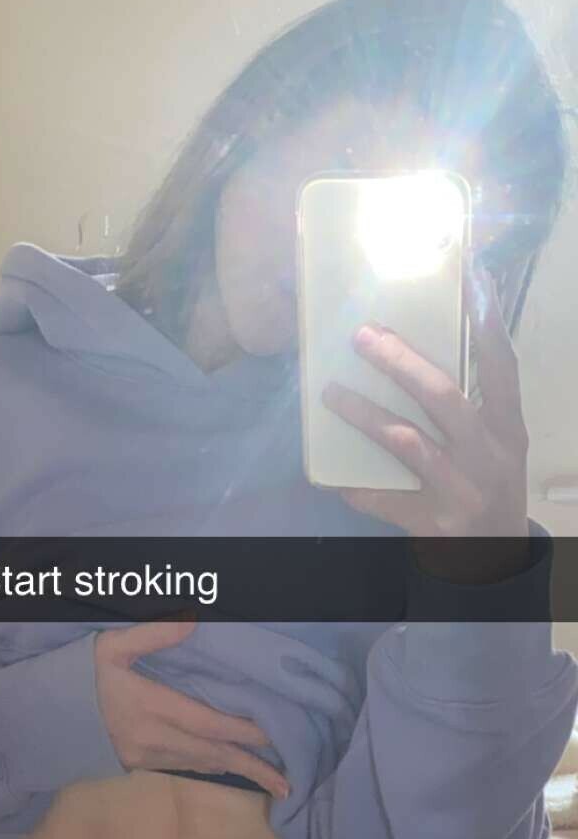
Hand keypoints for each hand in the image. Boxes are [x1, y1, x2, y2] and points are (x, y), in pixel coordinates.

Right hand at [94, 619, 289, 796]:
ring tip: (269, 782)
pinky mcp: (139, 764)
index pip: (208, 724)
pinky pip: (184, 767)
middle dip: (252, 768)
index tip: (273, 736)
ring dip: (236, 771)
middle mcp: (154, 738)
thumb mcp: (112, 646)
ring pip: (201, 765)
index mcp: (152, 707)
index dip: (243, 732)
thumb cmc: (82, 676)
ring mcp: (146, 756)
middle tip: (287, 785)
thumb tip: (193, 620)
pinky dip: (211, 766)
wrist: (46, 714)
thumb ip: (153, 634)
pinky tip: (228, 766)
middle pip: (213, 755)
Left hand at [321, 258, 530, 556]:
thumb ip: (475, 403)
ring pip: (406, 442)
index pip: (503, 369)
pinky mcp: (431, 521)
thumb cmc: (489, 481)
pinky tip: (332, 474)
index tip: (475, 282)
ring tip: (331, 394)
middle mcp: (487, 455)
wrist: (495, 557)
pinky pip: (383, 498)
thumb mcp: (499, 442)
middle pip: (443, 397)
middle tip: (363, 336)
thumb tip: (419, 349)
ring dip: (364, 414)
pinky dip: (356, 484)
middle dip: (400, 363)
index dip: (490, 326)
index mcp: (507, 429)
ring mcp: (459, 489)